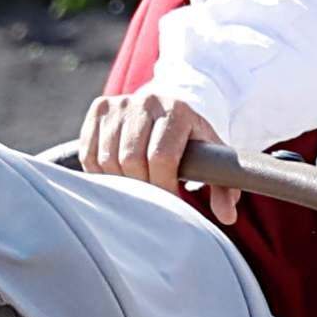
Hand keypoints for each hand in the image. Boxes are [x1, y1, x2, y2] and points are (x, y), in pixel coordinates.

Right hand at [80, 90, 232, 219]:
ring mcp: (120, 103)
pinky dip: (100, 172)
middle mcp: (147, 101)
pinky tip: (118, 173)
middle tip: (151, 195)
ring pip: (108, 158)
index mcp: (178, 110)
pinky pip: (89, 153)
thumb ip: (224, 186)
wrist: (168, 110)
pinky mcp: (99, 108)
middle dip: (141, 186)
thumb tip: (227, 216)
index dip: (163, 186)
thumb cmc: (191, 142)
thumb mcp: (211, 159)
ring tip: (136, 184)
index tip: (168, 200)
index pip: (162, 157)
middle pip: (131, 159)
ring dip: (120, 181)